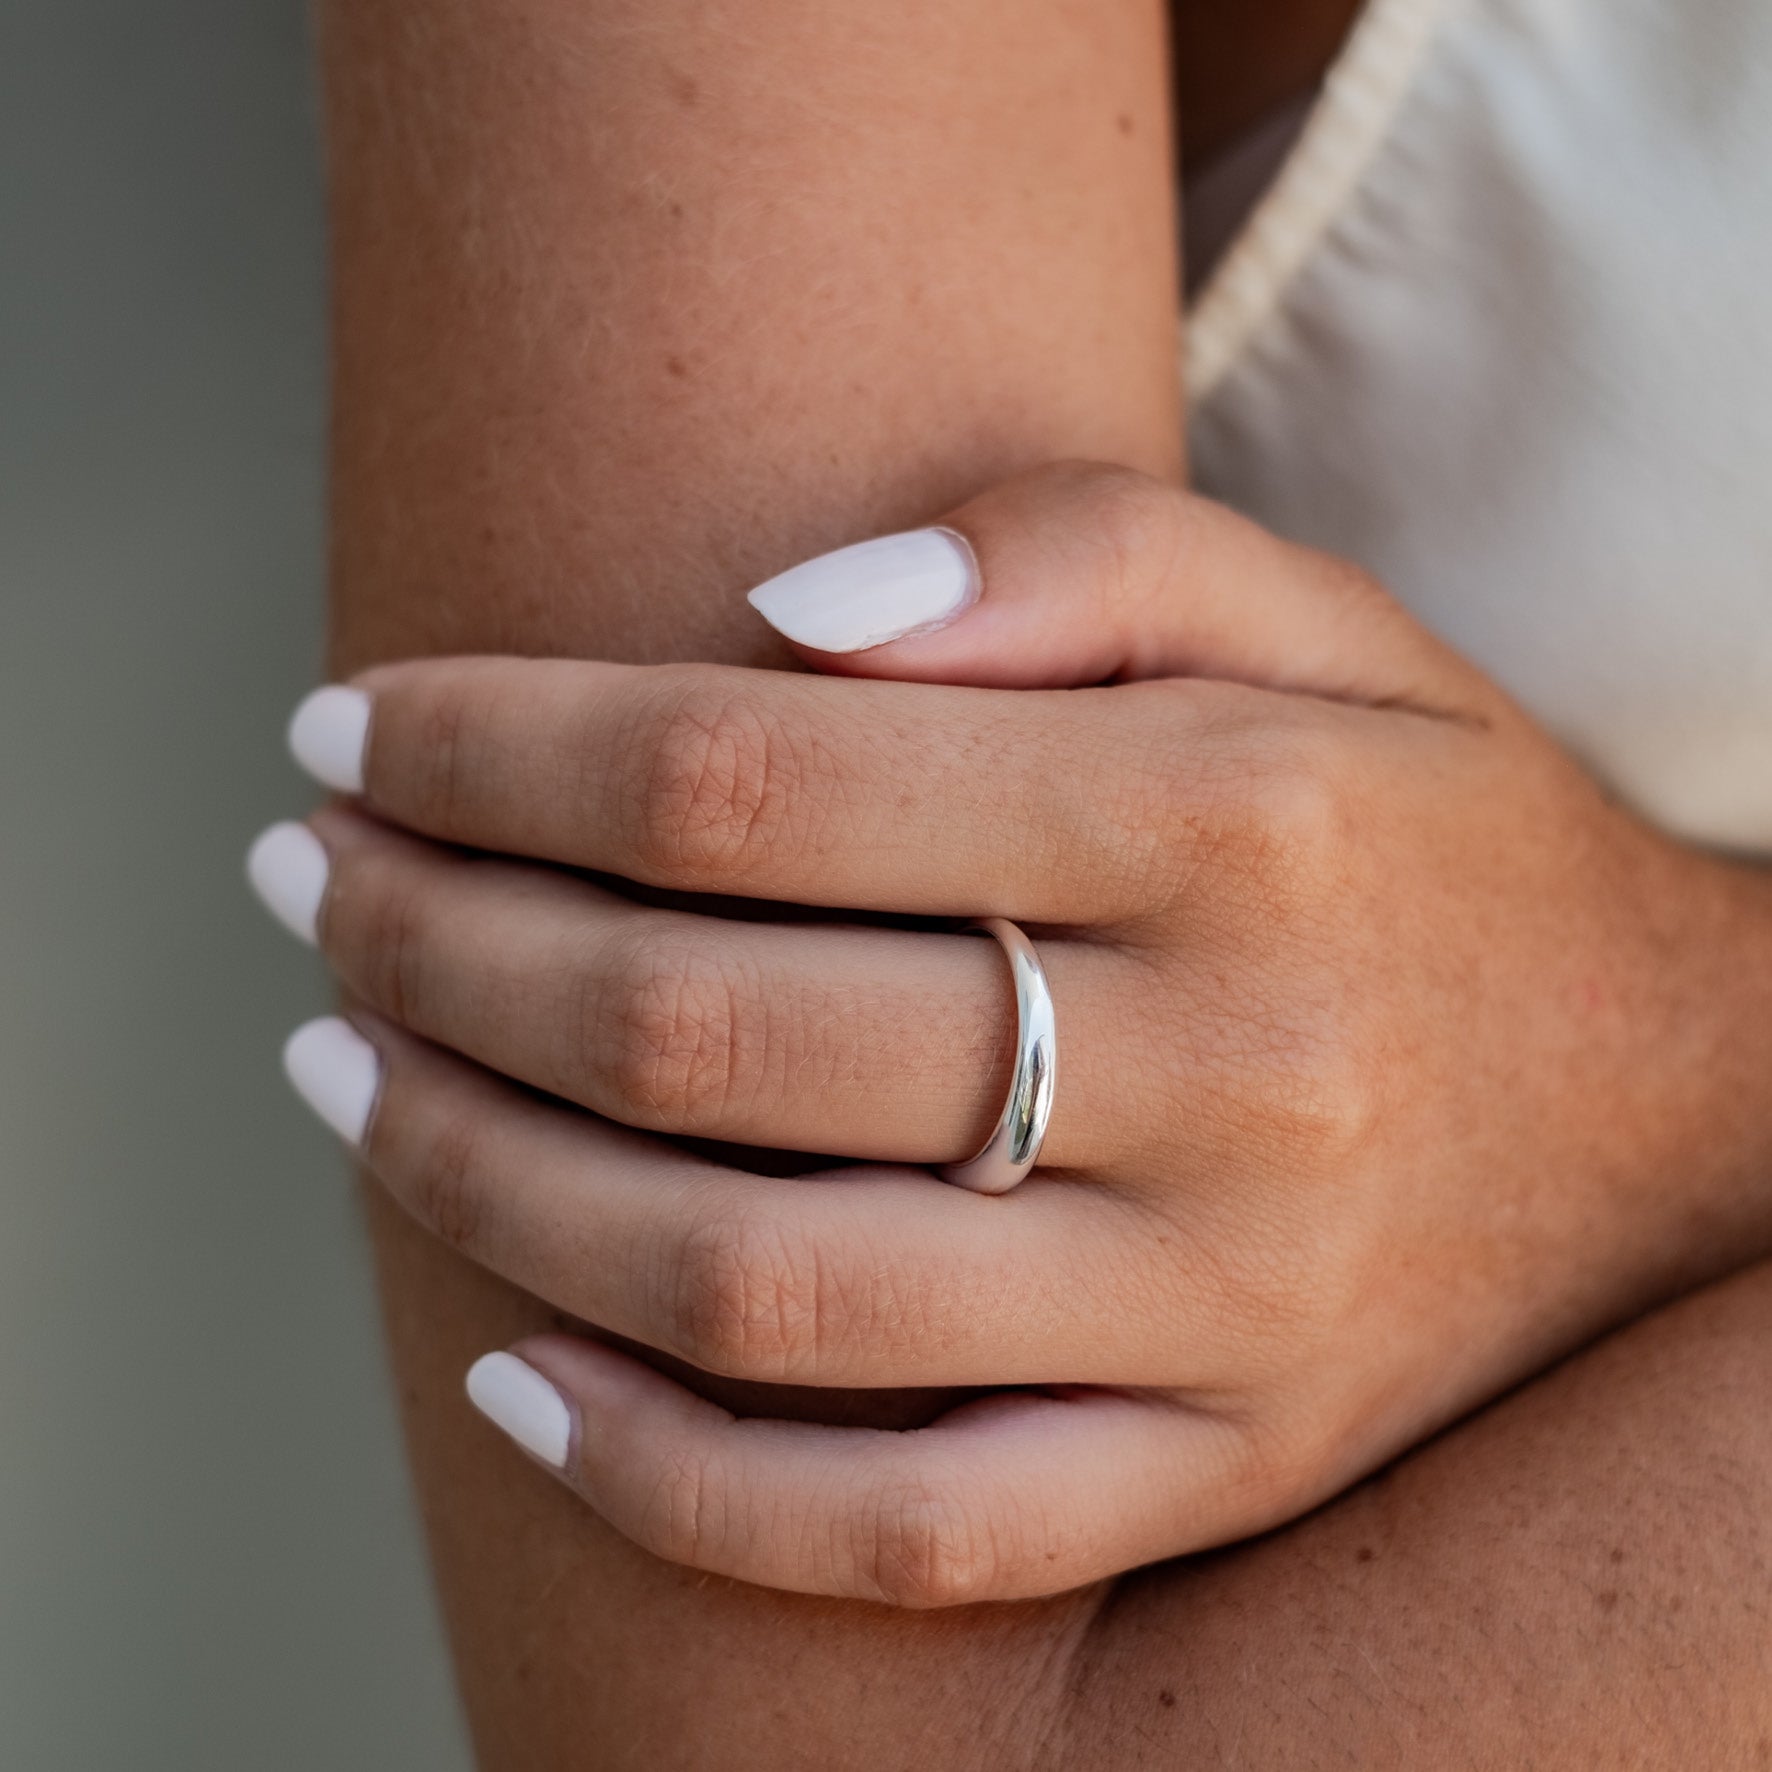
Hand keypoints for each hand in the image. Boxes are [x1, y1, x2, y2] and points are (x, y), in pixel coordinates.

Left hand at [251, 462, 1771, 1604]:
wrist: (1672, 1103)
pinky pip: (902, 1525)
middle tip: (311, 895)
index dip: (496, 748)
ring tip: (351, 1083)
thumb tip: (763, 613)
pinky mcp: (1224, 1468)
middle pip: (707, 1026)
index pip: (749, 774)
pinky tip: (509, 1368)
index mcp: (1229, 818)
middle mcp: (1232, 1072)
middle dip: (440, 948)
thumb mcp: (1312, 616)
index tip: (351, 737)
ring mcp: (1227, 1310)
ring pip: (756, 1290)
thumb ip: (1064, 552)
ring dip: (485, 1186)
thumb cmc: (1436, 828)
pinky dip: (665, 1476)